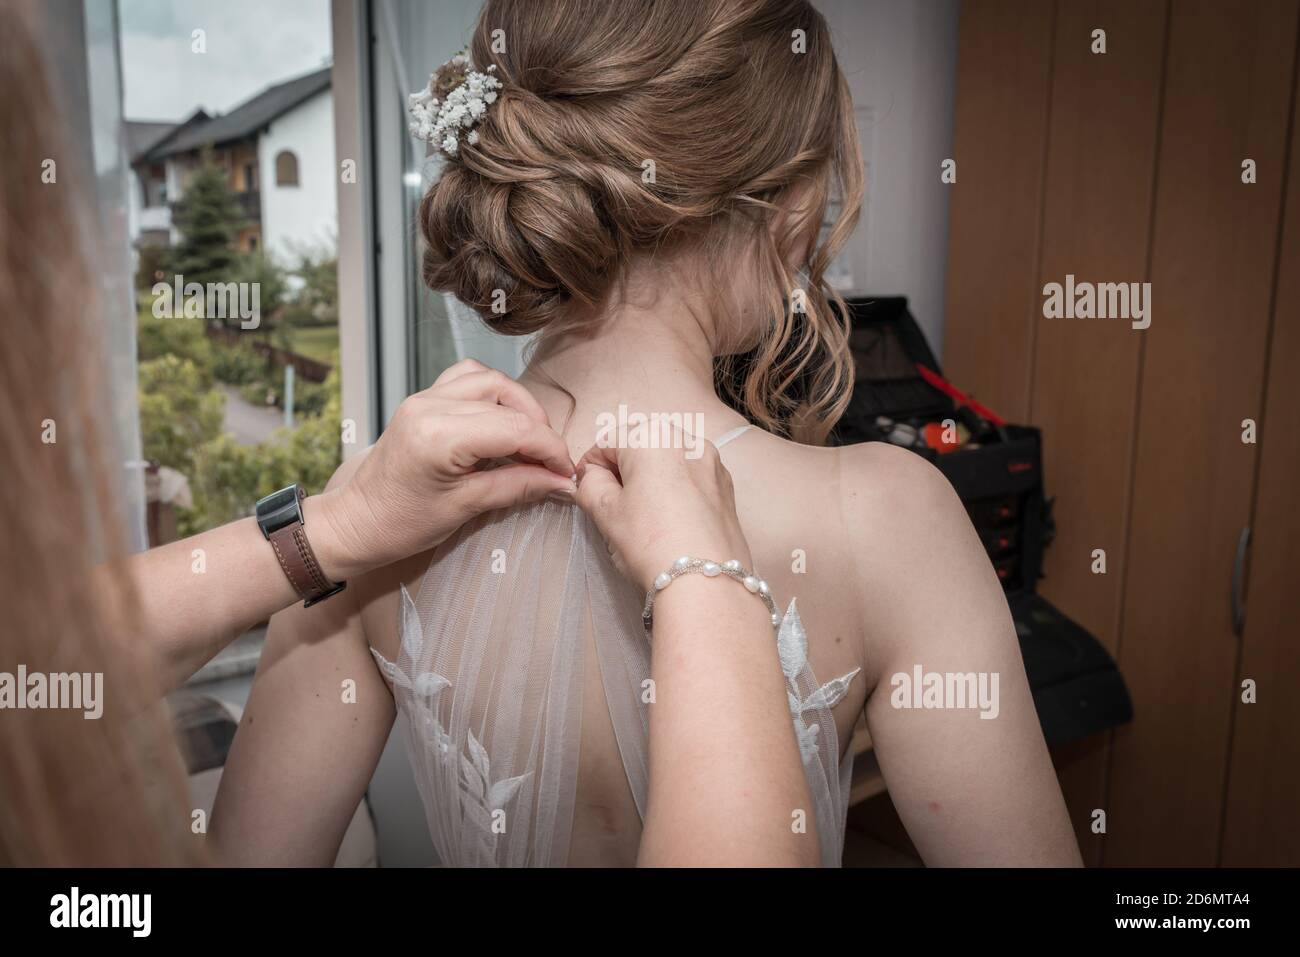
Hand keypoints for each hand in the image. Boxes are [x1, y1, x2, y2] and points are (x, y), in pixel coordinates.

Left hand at [316, 359, 575, 578]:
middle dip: (539, 430)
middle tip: (552, 463)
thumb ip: (518, 486)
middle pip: (508, 401)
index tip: (566, 472)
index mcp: (439, 435)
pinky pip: (466, 378)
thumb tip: (561, 481)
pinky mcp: (421, 399)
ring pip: (490, 380)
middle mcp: (431, 406)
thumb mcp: (466, 508)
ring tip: (530, 441)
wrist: (356, 522)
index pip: (516, 428)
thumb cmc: (401, 524)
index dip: (550, 449)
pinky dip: (492, 393)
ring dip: (519, 406)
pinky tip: (501, 419)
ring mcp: (424, 397)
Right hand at [574, 435, 752, 591]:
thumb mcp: (605, 512)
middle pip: (642, 444)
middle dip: (624, 468)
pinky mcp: (726, 486)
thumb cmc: (650, 542)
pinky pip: (692, 477)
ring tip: (643, 513)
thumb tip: (593, 477)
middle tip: (613, 502)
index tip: (587, 488)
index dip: (591, 465)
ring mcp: (713, 462)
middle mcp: (688, 440)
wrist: (705, 582)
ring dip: (651, 477)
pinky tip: (671, 518)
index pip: (608, 440)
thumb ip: (590, 484)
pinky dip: (677, 488)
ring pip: (669, 460)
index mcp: (652, 436)